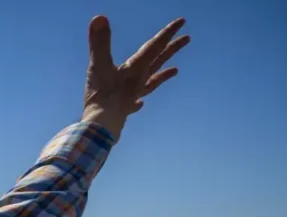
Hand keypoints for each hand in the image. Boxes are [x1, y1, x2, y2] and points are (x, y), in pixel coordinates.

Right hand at [82, 16, 189, 137]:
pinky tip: (141, 104)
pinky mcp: (124, 110)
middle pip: (159, 61)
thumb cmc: (102, 96)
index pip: (154, 46)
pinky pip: (135, 103)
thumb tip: (99, 18)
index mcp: (136, 68)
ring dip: (164, 75)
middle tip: (187, 38)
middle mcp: (139, 81)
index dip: (168, 32)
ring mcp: (133, 96)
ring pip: (152, 82)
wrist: (101, 127)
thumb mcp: (99, 66)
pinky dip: (139, 102)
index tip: (182, 22)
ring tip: (176, 70)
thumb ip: (100, 42)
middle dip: (172, 48)